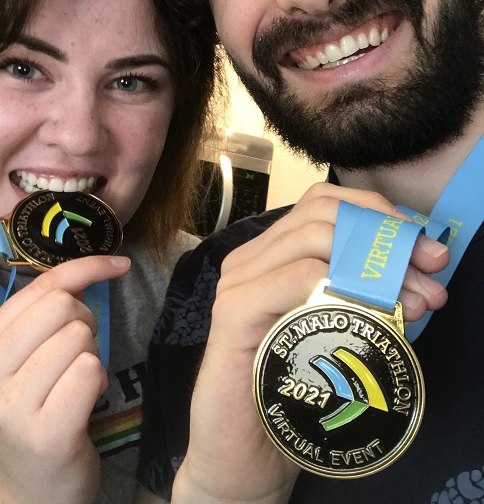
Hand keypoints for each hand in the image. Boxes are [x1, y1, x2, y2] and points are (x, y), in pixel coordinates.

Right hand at [0, 255, 130, 503]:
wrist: (33, 490)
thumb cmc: (38, 413)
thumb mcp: (26, 362)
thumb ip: (45, 316)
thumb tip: (93, 268)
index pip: (40, 286)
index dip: (86, 268)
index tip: (118, 264)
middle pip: (63, 307)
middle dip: (86, 322)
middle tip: (79, 354)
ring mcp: (13, 405)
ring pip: (79, 338)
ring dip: (92, 356)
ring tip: (75, 385)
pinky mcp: (46, 431)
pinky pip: (89, 370)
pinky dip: (98, 380)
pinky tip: (84, 403)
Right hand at [173, 183, 448, 502]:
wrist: (240, 458)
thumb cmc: (288, 396)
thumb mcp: (332, 334)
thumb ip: (361, 298)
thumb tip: (418, 276)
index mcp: (270, 256)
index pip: (326, 203)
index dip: (381, 216)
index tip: (427, 251)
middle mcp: (250, 260)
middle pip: (324, 213)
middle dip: (388, 242)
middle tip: (428, 283)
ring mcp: (237, 283)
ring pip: (312, 238)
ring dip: (375, 266)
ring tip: (411, 306)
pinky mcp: (232, 315)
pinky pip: (292, 276)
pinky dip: (336, 282)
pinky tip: (366, 309)